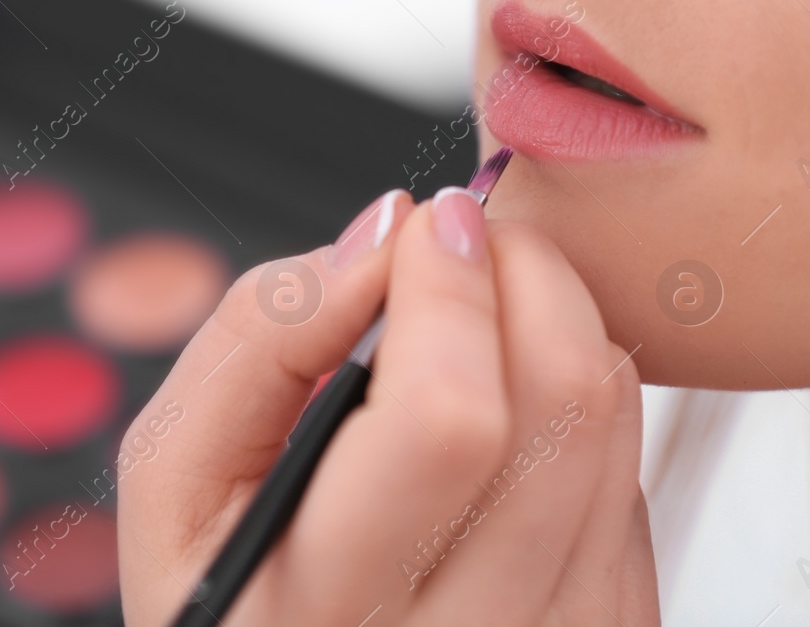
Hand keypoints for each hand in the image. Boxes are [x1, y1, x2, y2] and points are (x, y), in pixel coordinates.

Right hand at [117, 187, 659, 626]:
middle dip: (527, 274)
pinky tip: (506, 417)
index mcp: (330, 608)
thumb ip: (259, 338)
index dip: (451, 292)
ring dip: (559, 326)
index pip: (446, 421)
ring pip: (613, 428)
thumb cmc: (226, 581)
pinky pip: (633, 478)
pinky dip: (578, 410)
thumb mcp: (175, 477)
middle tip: (470, 243)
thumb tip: (383, 236)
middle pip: (564, 408)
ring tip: (483, 318)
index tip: (430, 222)